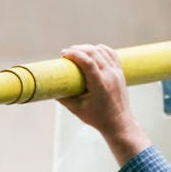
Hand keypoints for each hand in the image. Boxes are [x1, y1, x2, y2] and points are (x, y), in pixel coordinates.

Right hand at [58, 45, 151, 165]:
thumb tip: (50, 87)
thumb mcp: (77, 109)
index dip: (75, 54)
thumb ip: (63, 98)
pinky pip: (111, 54)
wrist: (119, 123)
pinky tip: (92, 51)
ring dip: (88, 48)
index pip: (88, 62)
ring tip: (77, 52)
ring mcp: (117, 73)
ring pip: (103, 50)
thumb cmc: (98, 118)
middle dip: (78, 49)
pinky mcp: (120, 72)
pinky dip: (100, 49)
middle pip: (94, 52)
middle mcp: (110, 76)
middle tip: (66, 53)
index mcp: (100, 84)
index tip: (64, 54)